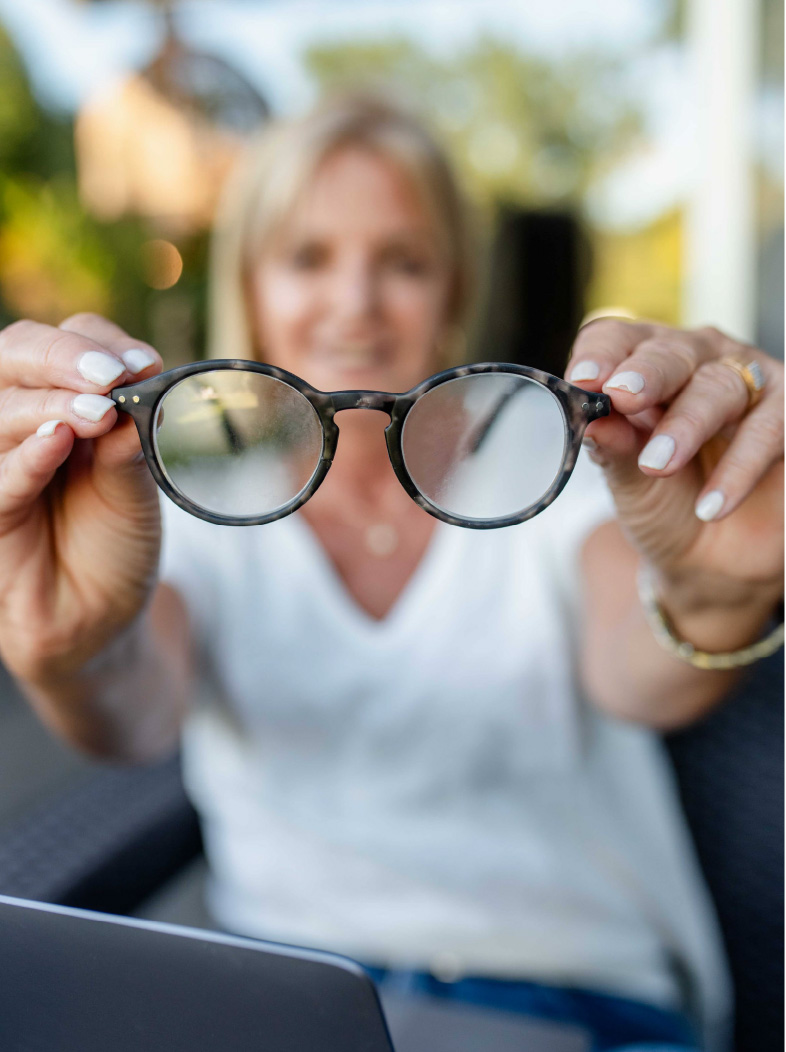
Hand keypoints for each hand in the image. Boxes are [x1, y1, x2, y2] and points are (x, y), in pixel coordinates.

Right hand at [0, 313, 163, 684]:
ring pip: (3, 409)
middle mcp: (25, 420)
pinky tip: (56, 441)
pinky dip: (28, 454)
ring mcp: (2, 460)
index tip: (144, 364)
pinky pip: (1, 475)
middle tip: (109, 375)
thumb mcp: (136, 489)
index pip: (65, 342)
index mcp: (64, 400)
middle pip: (17, 355)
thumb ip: (129, 446)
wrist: (100, 616)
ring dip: (50, 402)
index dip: (98, 343)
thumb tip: (136, 394)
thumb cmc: (115, 543)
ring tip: (96, 412)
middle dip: (62, 356)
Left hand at [566, 320, 783, 604]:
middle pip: (672, 352)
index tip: (583, 380)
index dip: (602, 354)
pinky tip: (711, 505)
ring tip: (658, 466)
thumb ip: (613, 447)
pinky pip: (769, 430)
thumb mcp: (628, 480)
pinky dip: (739, 469)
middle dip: (648, 374)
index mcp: (642, 365)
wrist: (707, 560)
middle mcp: (696, 362)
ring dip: (687, 424)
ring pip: (720, 386)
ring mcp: (747, 384)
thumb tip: (593, 419)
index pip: (618, 338)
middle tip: (623, 396)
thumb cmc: (662, 504)